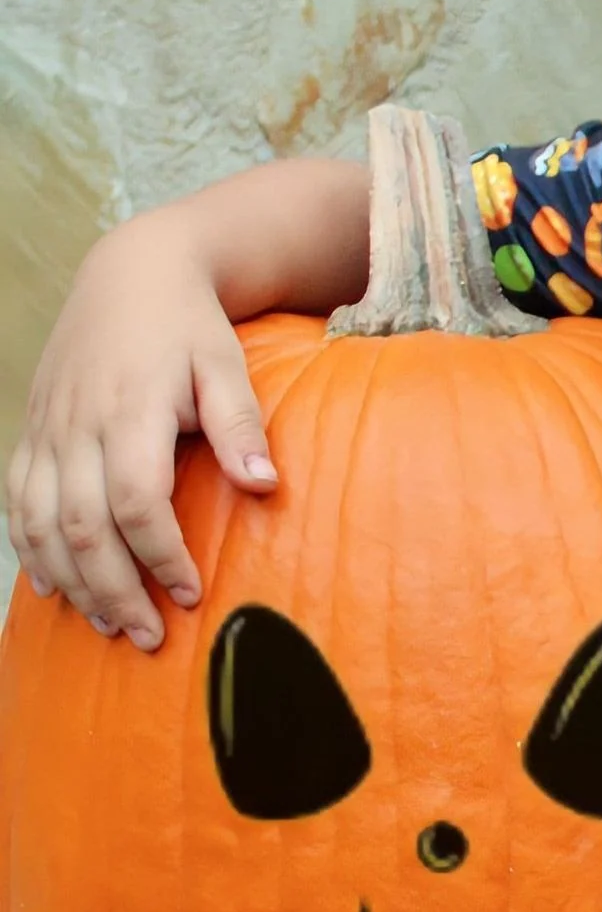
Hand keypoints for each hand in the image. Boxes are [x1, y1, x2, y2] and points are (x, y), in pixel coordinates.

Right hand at [7, 217, 273, 648]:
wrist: (130, 274)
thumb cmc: (189, 326)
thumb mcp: (226, 364)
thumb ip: (241, 425)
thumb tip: (265, 486)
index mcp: (129, 411)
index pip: (135, 503)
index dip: (159, 556)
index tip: (191, 594)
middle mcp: (78, 426)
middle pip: (83, 528)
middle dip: (115, 590)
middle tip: (150, 637)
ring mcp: (47, 430)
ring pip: (42, 524)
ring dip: (73, 582)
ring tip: (109, 625)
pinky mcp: (31, 432)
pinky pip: (16, 501)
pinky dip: (31, 549)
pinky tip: (54, 588)